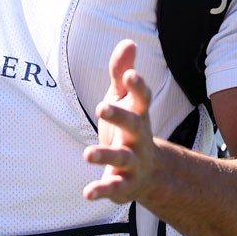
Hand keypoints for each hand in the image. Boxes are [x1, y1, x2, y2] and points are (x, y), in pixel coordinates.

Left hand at [82, 39, 158, 203]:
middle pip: (133, 125)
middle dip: (119, 116)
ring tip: (87, 154)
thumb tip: (128, 42)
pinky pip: (113, 187)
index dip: (137, 86)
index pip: (142, 99)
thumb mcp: (123, 100)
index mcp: (138, 115)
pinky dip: (101, 190)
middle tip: (102, 107)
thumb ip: (121, 73)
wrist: (150, 174)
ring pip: (121, 157)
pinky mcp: (123, 183)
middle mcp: (139, 137)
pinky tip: (87, 193)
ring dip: (105, 155)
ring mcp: (133, 162)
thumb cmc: (130, 128)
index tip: (131, 75)